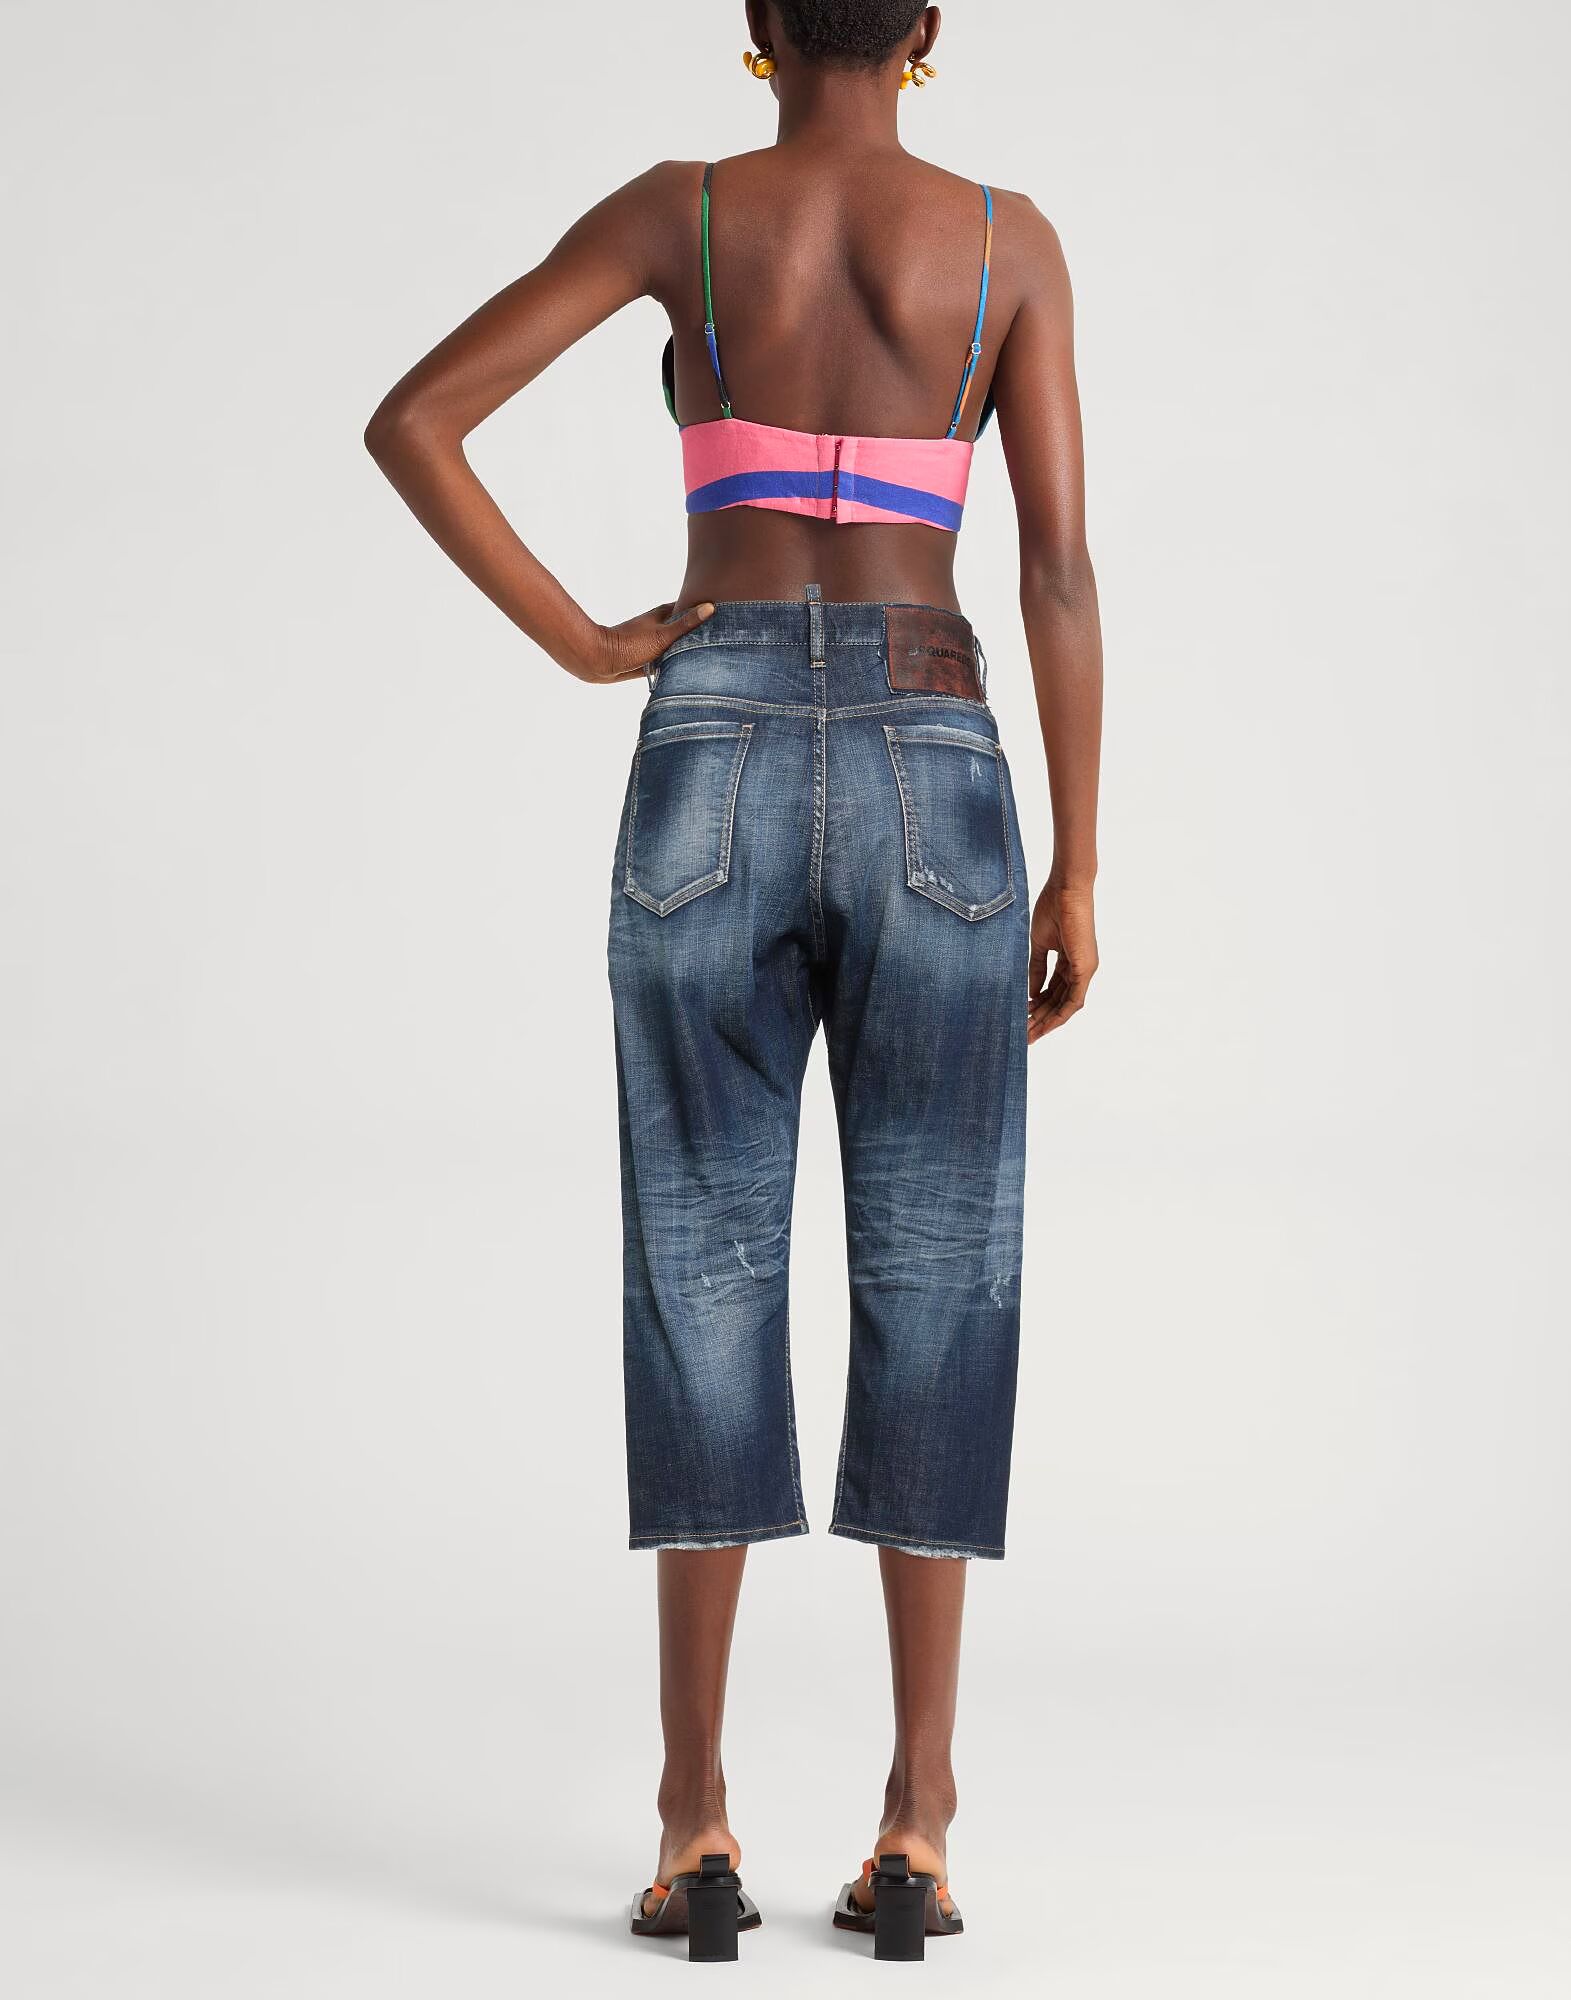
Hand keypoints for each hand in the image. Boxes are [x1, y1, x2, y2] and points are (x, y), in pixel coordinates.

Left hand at [562, 599, 715, 683]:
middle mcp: (661, 627)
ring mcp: (656, 643)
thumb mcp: (663, 635)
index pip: (691, 607)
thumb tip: (710, 607)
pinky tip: (691, 670)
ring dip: (690, 650)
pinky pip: (670, 660)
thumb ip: (686, 624)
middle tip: (726, 638)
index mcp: (664, 615)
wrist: (601, 661)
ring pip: (679, 645)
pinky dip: (679, 663)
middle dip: (702, 632)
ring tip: (714, 655)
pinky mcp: (651, 659)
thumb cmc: (630, 645)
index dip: (706, 608)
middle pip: (687, 627)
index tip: (727, 612)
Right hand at [1028, 879, 1097, 1041]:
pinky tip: (1045, 1024)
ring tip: (1029, 1034)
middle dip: (1041, 1019)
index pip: (1054, 990)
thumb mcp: (1040, 944)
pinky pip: (1074, 1000)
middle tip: (1024, 1034)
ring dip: (1048, 1021)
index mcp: (1070, 960)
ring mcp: (1085, 969)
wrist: (1065, 890)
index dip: (1039, 1006)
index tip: (1022, 1016)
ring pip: (1067, 1005)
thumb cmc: (1053, 908)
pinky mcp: (1085, 969)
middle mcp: (1080, 968)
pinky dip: (1060, 1014)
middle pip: (1059, 1001)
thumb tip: (1032, 993)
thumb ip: (1037, 968)